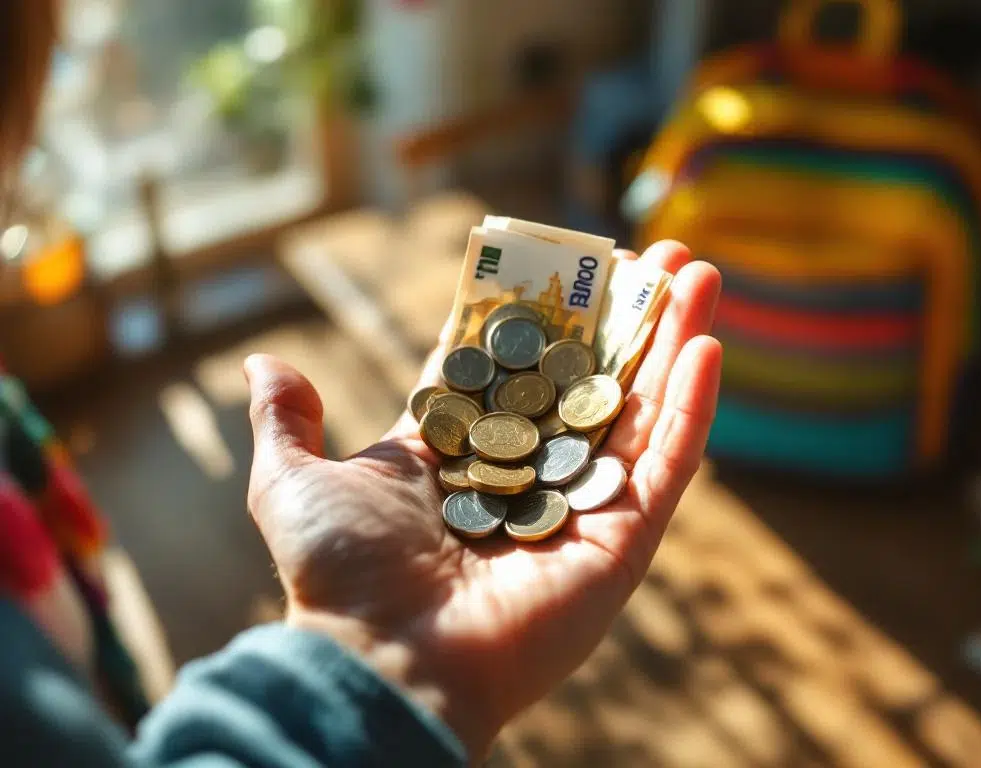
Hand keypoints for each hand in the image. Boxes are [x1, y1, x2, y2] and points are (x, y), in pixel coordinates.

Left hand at [243, 241, 720, 762]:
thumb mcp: (293, 482)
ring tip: (700, 273)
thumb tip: (265, 362)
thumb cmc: (339, 572)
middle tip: (657, 253)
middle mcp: (528, 472)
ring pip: (640, 407)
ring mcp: (582, 504)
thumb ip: (285, 421)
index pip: (516, 364)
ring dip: (674, 340)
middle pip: (590, 377)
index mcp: (464, 453)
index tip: (566, 259)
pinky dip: (691, 405)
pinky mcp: (622, 539)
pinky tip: (706, 344)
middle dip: (627, 315)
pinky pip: (666, 463)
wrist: (383, 659)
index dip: (543, 310)